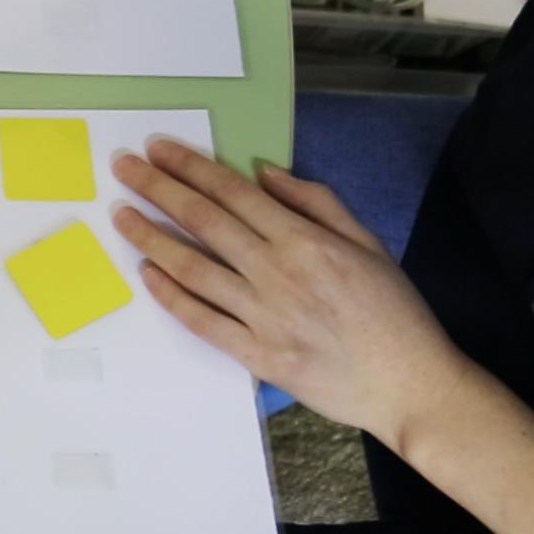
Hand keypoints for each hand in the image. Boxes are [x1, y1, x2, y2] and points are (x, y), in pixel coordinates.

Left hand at [110, 140, 470, 448]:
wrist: (411, 384)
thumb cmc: (393, 310)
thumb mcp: (367, 242)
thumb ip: (316, 202)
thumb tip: (263, 172)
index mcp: (306, 240)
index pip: (234, 194)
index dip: (190, 168)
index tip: (156, 149)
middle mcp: (279, 273)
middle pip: (205, 222)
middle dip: (158, 189)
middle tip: (122, 168)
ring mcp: (264, 317)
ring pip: (194, 269)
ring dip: (151, 238)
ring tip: (121, 215)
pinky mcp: (256, 356)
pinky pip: (202, 321)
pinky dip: (171, 296)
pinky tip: (147, 272)